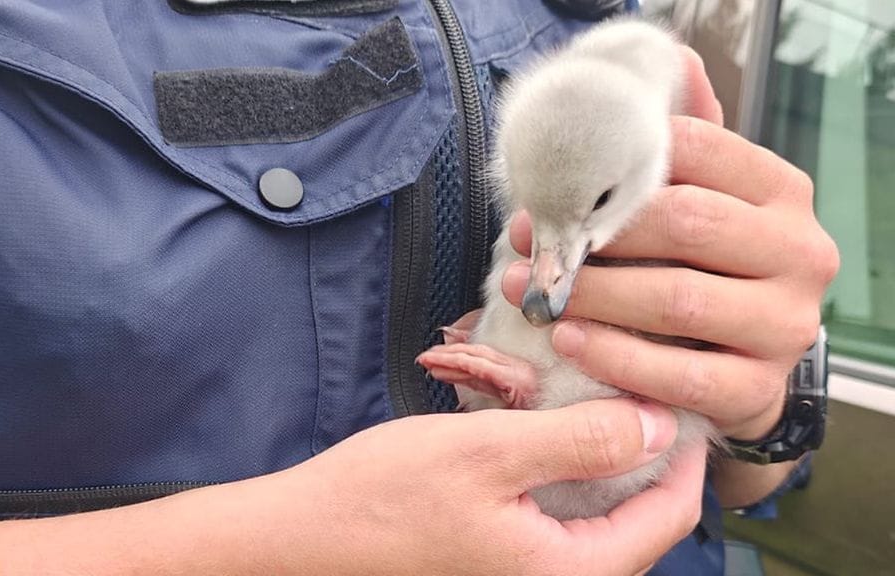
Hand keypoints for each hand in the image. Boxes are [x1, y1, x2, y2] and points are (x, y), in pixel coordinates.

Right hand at [268, 400, 704, 575]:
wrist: (305, 536)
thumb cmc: (385, 496)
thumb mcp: (488, 453)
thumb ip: (578, 442)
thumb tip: (657, 426)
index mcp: (565, 572)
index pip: (666, 519)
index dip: (683, 456)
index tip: (680, 397)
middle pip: (638, 523)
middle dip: (648, 459)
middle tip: (640, 393)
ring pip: (600, 522)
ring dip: (607, 466)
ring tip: (601, 407)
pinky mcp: (500, 560)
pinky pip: (560, 523)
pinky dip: (569, 479)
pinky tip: (550, 439)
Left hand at [499, 48, 838, 439]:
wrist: (737, 362)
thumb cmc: (699, 270)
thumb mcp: (695, 203)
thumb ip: (679, 151)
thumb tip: (672, 66)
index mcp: (781, 193)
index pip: (699, 151)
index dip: (616, 166)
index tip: (550, 190)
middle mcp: (799, 252)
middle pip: (687, 223)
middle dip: (595, 233)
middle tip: (530, 243)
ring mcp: (786, 324)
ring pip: (679, 299)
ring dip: (593, 295)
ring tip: (536, 295)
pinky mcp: (759, 388)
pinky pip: (681, 374)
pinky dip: (615, 356)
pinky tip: (569, 341)